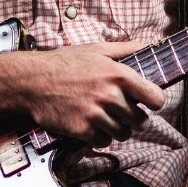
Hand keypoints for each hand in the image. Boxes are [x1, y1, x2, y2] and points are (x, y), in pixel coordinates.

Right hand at [5, 40, 166, 146]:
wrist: (32, 81)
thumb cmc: (64, 63)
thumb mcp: (96, 49)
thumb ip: (125, 49)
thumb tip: (146, 44)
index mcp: (119, 74)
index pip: (156, 98)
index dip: (154, 102)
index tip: (148, 103)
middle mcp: (110, 95)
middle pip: (141, 121)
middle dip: (135, 119)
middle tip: (125, 114)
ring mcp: (95, 114)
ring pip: (123, 134)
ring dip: (118, 129)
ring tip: (107, 119)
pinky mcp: (81, 130)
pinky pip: (103, 141)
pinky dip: (100, 137)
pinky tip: (92, 125)